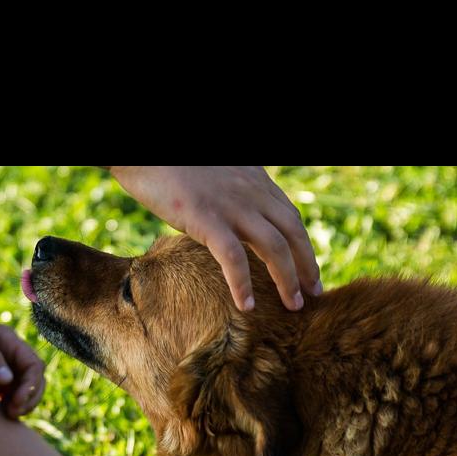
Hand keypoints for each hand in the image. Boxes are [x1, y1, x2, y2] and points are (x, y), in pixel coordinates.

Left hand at [0, 292, 45, 418]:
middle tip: (13, 413)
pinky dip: (6, 402)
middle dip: (30, 397)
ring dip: (21, 402)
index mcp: (8, 340)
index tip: (16, 402)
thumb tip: (8, 380)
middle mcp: (7, 353)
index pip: (34, 365)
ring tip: (8, 415)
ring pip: (21, 387)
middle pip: (33, 378)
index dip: (31, 386)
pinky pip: (5, 391)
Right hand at [109, 166, 321, 311]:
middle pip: (293, 232)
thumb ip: (229, 189)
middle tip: (314, 293)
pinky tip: (247, 306)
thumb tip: (229, 215)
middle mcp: (250, 191)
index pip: (289, 216)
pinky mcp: (206, 218)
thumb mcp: (213, 172)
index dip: (302, 244)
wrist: (142, 149)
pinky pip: (233, 257)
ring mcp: (230, 204)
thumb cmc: (168, 162)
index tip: (307, 268)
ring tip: (294, 305)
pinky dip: (243, 284)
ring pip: (274, 247)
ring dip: (288, 279)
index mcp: (253, 179)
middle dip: (307, 264)